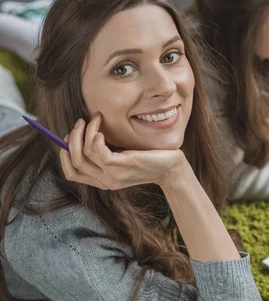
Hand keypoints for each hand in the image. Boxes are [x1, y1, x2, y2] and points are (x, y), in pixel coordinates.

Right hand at [59, 113, 188, 190]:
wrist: (171, 167)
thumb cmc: (149, 158)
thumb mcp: (123, 158)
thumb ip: (106, 153)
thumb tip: (85, 134)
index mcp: (102, 181)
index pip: (71, 173)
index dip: (64, 154)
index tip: (68, 136)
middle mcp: (105, 182)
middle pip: (74, 163)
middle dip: (72, 139)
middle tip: (80, 122)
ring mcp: (113, 176)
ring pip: (84, 155)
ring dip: (85, 132)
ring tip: (94, 118)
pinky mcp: (122, 166)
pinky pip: (98, 151)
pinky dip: (95, 136)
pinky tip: (101, 128)